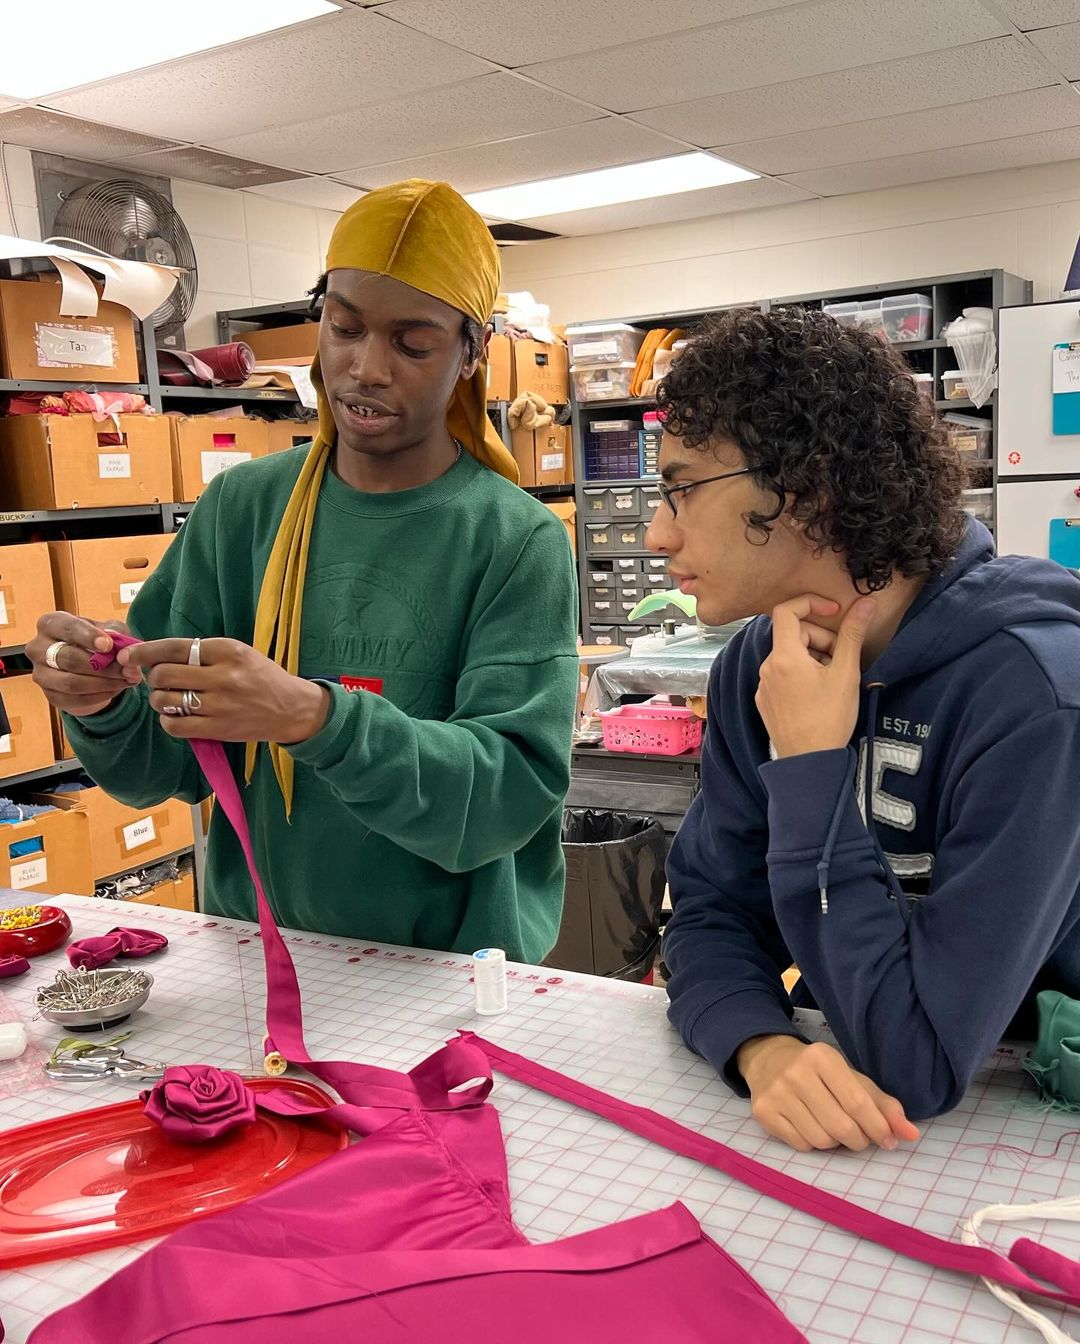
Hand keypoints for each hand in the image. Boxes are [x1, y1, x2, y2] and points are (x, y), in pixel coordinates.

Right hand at [28, 613, 139, 716]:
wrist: (88, 668)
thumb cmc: (97, 641)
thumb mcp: (109, 630)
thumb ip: (115, 632)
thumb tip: (115, 641)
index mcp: (51, 624)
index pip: (67, 628)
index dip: (88, 636)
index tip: (108, 645)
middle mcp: (38, 648)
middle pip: (69, 658)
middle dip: (102, 666)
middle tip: (128, 669)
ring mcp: (41, 674)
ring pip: (71, 683)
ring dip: (103, 683)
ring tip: (126, 680)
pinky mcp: (50, 695)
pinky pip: (75, 699)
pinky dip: (100, 696)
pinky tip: (116, 689)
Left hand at [118, 637, 330, 743]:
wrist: (292, 709)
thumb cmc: (262, 677)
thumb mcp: (238, 653)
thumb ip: (202, 652)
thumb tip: (156, 656)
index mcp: (228, 650)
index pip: (174, 647)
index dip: (145, 651)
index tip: (128, 654)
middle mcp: (223, 676)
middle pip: (163, 674)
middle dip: (152, 676)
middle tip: (159, 679)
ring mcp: (219, 705)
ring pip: (164, 700)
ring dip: (158, 699)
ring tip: (169, 698)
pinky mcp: (218, 729)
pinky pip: (174, 725)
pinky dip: (168, 720)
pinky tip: (177, 715)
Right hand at [738, 1035, 919, 1152]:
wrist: (768, 1059)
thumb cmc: (818, 1072)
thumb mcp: (851, 1078)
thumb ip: (883, 1105)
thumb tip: (912, 1134)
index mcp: (822, 1058)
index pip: (857, 1102)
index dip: (878, 1127)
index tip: (889, 1140)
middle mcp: (796, 1073)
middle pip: (841, 1126)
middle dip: (858, 1140)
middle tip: (859, 1137)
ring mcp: (777, 1094)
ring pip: (821, 1140)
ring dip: (835, 1143)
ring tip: (832, 1128)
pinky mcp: (763, 1113)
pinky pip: (801, 1145)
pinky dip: (813, 1144)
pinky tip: (811, 1127)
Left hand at [755, 594, 874, 757]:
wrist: (809, 761)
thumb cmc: (829, 719)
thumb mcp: (845, 673)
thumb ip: (852, 635)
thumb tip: (865, 604)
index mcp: (784, 657)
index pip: (786, 610)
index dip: (811, 603)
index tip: (834, 611)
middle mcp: (767, 668)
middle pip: (792, 634)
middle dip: (820, 637)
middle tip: (841, 656)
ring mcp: (764, 685)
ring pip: (788, 655)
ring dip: (812, 656)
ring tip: (833, 678)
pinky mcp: (765, 701)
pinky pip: (782, 675)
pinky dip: (801, 673)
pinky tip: (818, 693)